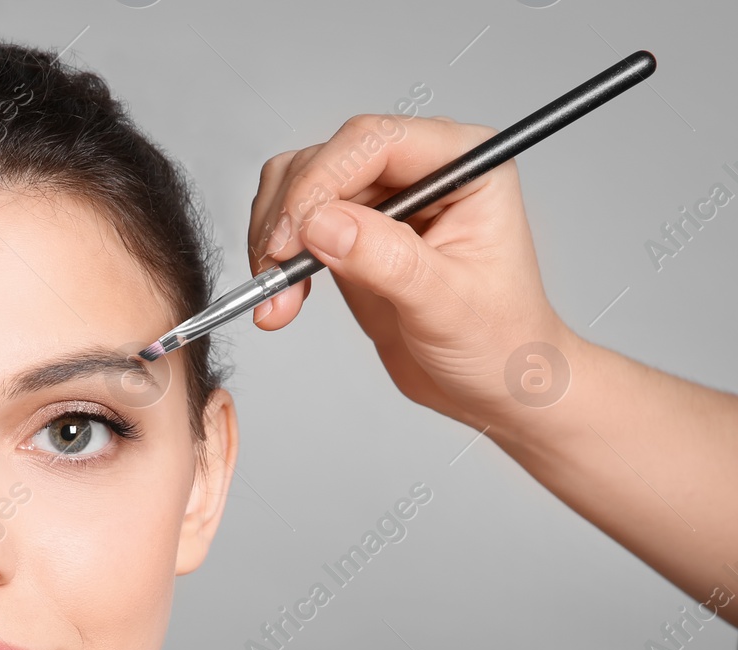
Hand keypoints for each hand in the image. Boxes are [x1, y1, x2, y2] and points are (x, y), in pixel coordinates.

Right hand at [248, 113, 579, 438]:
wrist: (492, 385)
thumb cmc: (498, 341)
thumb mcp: (447, 305)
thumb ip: (386, 259)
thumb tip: (321, 224)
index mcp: (464, 165)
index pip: (374, 142)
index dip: (321, 183)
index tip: (291, 239)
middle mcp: (421, 172)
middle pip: (325, 159)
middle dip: (289, 217)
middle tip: (276, 275)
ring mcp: (383, 202)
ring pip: (298, 185)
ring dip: (273, 238)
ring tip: (278, 299)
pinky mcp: (351, 234)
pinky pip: (294, 225)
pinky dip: (274, 259)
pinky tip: (282, 300)